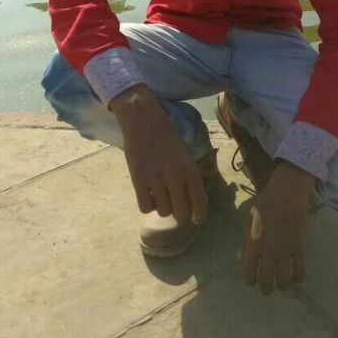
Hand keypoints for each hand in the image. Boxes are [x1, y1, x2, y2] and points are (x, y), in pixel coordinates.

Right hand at [110, 84, 207, 224]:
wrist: (142, 118)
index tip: (196, 220)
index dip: (199, 215)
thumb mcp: (184, 153)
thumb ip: (189, 176)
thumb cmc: (166, 135)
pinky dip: (147, 204)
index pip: (200, 202)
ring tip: (158, 192)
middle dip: (178, 212)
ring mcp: (155, 178)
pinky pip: (145, 207)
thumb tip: (193, 204)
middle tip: (174, 204)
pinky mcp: (137, 179)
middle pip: (181, 213)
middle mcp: (175, 175)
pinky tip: (147, 193)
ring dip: (162, 206)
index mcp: (190, 167)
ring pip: (163, 212)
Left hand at [240, 160, 314, 294]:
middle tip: (268, 285)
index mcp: (253, 244)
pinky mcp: (299, 247)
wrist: (286, 192)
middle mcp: (268, 251)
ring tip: (282, 283)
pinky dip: (297, 278)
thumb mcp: (249, 220)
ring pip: (283, 281)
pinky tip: (295, 276)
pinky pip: (299, 271)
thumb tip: (239, 259)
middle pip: (266, 282)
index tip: (253, 278)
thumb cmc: (265, 203)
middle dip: (266, 288)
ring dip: (281, 286)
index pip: (248, 274)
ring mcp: (285, 250)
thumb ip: (244, 241)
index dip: (250, 280)